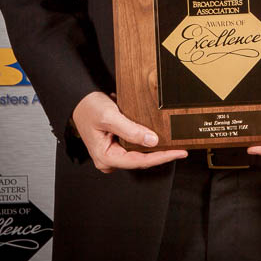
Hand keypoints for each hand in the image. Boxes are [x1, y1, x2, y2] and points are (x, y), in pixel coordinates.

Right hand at [72, 91, 187, 172]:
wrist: (80, 99)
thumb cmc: (89, 108)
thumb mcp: (110, 117)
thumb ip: (131, 130)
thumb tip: (152, 140)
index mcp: (106, 157)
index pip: (140, 161)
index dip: (161, 157)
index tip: (178, 152)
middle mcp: (110, 159)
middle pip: (141, 159)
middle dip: (160, 153)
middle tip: (180, 147)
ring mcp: (113, 153)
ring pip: (139, 153)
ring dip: (154, 147)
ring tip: (172, 142)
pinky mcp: (117, 145)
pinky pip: (135, 145)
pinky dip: (146, 140)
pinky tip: (158, 135)